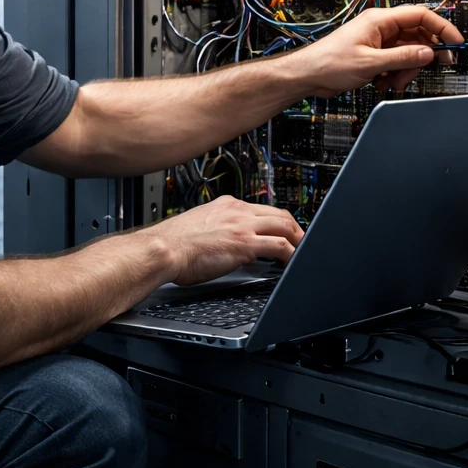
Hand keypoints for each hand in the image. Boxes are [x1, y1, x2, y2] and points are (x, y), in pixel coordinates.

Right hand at [141, 195, 304, 285]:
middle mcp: (236, 211)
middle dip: (294, 227)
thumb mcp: (198, 227)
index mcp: (225, 205)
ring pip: (285, 225)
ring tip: (303, 251)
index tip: (281, 229)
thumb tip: (222, 243)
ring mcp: (242, 225)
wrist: (164, 249)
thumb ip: (216, 229)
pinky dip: (292, 253)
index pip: (259, 208)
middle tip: (301, 239)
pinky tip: (294, 262)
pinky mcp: (246, 243)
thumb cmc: (173, 244)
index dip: (276, 220)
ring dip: (298, 239)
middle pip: (278, 214)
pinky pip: (280, 246)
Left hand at [287, 4, 463, 96]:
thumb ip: (402, 58)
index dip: (442, 28)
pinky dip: (397, 74)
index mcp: (380, 20)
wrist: (307, 76)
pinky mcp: (374, 56)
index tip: (455, 42)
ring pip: (409, 52)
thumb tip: (429, 53)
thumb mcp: (370, 63)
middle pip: (418, 36)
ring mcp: (378, 42)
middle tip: (434, 67)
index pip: (421, 15)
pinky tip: (386, 83)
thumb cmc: (328, 63)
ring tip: (396, 81)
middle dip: (424, 55)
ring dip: (408, 69)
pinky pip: (397, 62)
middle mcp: (381, 28)